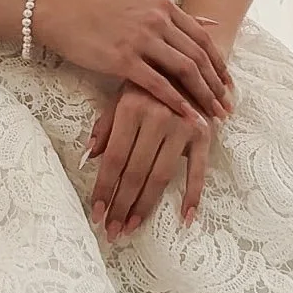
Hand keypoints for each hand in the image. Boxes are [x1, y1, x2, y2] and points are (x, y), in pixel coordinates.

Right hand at [33, 0, 231, 124]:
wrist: (61, 13)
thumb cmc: (99, 11)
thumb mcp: (142, 4)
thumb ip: (176, 16)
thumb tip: (211, 23)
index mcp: (163, 6)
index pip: (203, 38)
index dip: (220, 64)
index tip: (229, 85)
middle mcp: (157, 19)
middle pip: (199, 56)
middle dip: (217, 84)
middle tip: (229, 106)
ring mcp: (140, 39)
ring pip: (184, 70)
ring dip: (204, 95)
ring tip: (215, 115)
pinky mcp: (123, 59)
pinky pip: (158, 84)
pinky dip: (177, 102)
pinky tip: (189, 117)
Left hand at [84, 83, 214, 238]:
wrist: (188, 61)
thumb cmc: (148, 82)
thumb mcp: (122, 95)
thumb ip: (106, 126)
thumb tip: (88, 158)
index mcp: (132, 107)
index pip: (114, 157)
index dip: (104, 187)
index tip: (96, 212)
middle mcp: (157, 117)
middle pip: (135, 172)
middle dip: (121, 204)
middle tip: (111, 231)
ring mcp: (183, 126)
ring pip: (161, 176)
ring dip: (145, 206)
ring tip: (131, 227)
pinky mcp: (204, 134)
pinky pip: (198, 171)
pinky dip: (193, 196)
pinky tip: (184, 219)